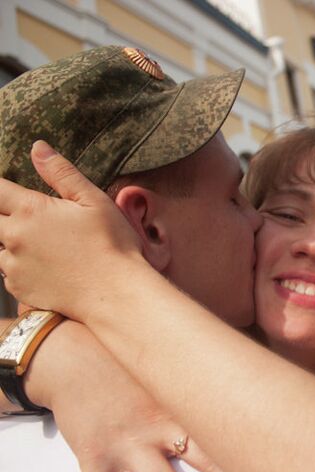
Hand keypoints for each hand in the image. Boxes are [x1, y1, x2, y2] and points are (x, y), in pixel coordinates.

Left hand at [0, 141, 143, 319]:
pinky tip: (44, 266)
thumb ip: (62, 173)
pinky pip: (7, 272)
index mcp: (31, 211)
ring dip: (9, 240)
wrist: (116, 294)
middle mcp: (14, 237)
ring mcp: (13, 265)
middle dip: (4, 213)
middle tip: (32, 219)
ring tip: (36, 242)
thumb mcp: (93, 201)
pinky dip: (18, 265)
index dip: (0, 186)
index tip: (6, 189)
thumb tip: (38, 147)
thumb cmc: (112, 245)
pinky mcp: (19, 288)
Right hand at [27, 320, 258, 471]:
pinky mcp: (96, 455)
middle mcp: (165, 426)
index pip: (231, 431)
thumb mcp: (168, 366)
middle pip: (210, 462)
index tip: (278, 470)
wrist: (73, 354)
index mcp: (187, 404)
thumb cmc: (126, 363)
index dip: (256, 452)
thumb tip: (241, 380)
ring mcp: (131, 442)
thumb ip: (198, 380)